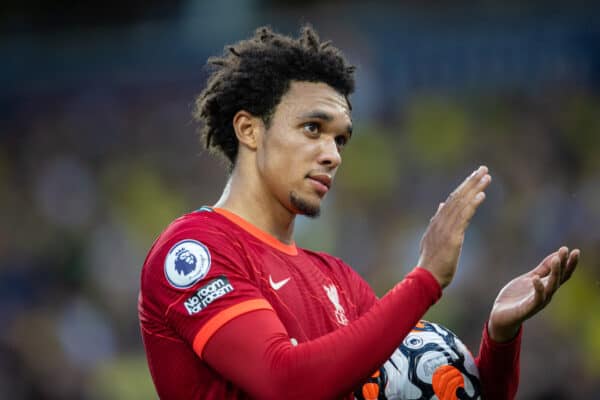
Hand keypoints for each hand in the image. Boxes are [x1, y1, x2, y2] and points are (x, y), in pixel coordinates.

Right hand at [418, 166, 490, 287]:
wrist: (426, 278)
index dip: (463, 187)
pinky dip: (473, 204)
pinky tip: (481, 194)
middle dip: (471, 181)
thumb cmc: (432, 264)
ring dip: (474, 188)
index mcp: (437, 222)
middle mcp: (440, 221)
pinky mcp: (453, 237)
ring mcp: (446, 228)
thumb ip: (437, 222)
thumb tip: (441, 205)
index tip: (474, 176)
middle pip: (457, 197)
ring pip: (461, 203)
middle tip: (483, 168)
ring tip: (486, 176)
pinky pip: (464, 216)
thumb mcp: (432, 239)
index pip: (451, 200)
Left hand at [487, 246, 579, 341]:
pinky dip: (538, 288)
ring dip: (555, 273)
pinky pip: (536, 299)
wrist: (502, 315)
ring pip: (551, 287)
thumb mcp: (530, 278)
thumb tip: (556, 255)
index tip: (574, 250)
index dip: (569, 263)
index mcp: (547, 286)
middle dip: (564, 265)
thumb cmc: (517, 297)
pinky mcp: (528, 308)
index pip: (562, 274)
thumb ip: (542, 269)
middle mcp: (546, 294)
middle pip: (559, 279)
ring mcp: (539, 302)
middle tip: (566, 250)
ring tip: (556, 259)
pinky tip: (535, 278)